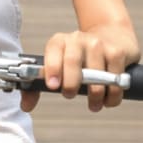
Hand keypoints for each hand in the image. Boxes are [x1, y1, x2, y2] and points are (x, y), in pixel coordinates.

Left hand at [21, 22, 140, 112]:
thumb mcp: (58, 65)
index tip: (53, 86)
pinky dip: (112, 95)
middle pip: (72, 62)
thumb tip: (26, 106)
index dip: (51, 69)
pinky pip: (115, 79)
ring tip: (94, 104)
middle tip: (69, 95)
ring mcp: (99, 44)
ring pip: (96, 75)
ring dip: (95, 95)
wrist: (112, 35)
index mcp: (59, 41)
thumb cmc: (79, 57)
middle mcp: (78, 39)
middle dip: (71, 84)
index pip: (52, 51)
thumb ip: (37, 87)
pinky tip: (108, 99)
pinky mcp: (117, 52)